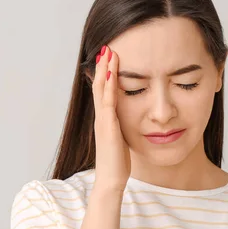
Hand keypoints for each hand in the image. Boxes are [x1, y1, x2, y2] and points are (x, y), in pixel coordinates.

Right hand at [91, 45, 130, 193]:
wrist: (111, 181)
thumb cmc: (118, 164)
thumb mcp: (120, 140)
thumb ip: (121, 128)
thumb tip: (129, 121)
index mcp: (105, 120)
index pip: (103, 91)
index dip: (105, 74)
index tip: (109, 57)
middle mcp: (101, 118)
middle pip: (99, 86)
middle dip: (102, 66)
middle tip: (106, 47)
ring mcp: (103, 121)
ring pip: (101, 90)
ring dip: (104, 71)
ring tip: (107, 52)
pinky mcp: (107, 127)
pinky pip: (107, 103)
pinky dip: (108, 87)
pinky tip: (111, 75)